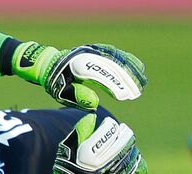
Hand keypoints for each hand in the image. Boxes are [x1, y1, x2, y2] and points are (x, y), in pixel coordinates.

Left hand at [12, 42, 147, 110]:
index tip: (123, 97)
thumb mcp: (61, 92)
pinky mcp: (98, 50)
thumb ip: (77, 97)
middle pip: (110, 65)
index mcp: (75, 64)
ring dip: (130, 70)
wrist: (49, 63)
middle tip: (135, 94)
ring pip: (116, 58)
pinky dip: (128, 61)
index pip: (97, 73)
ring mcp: (93, 50)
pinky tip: (139, 69)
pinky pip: (116, 54)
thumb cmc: (55, 81)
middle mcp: (86, 54)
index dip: (112, 84)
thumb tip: (94, 104)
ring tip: (142, 84)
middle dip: (125, 79)